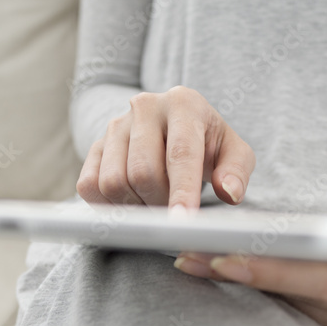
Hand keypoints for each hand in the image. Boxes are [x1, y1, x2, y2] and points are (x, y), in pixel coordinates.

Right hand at [76, 86, 255, 210]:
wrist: (173, 130)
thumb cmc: (207, 143)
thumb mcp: (233, 152)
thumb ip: (237, 171)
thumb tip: (229, 192)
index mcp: (183, 103)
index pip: (180, 153)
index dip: (182, 191)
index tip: (182, 222)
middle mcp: (145, 107)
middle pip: (143, 172)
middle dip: (160, 203)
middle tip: (175, 211)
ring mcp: (115, 126)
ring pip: (114, 182)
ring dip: (135, 206)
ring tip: (156, 203)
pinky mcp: (95, 146)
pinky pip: (89, 186)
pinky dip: (109, 205)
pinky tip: (132, 201)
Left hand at [173, 187, 326, 325]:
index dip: (275, 272)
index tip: (225, 259)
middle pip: (304, 302)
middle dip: (246, 279)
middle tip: (191, 258)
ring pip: (296, 316)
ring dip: (247, 292)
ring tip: (198, 265)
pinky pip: (301, 324)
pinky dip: (266, 302)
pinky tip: (230, 283)